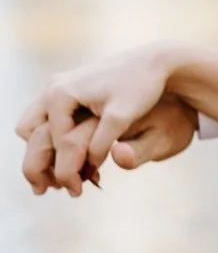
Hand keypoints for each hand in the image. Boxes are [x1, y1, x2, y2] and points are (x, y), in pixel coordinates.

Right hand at [16, 46, 179, 195]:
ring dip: (43, 149)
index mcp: (61, 94)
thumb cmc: (141, 87)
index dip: (65, 170)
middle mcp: (52, 88)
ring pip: (34, 126)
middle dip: (40, 161)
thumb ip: (102, 142)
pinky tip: (72, 157)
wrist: (153, 61)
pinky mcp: (66, 89)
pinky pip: (47, 118)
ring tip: (61, 177)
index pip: (54, 141)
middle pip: (29, 133)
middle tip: (54, 189)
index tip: (77, 191)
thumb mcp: (122, 117)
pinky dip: (52, 138)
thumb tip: (88, 168)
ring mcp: (56, 87)